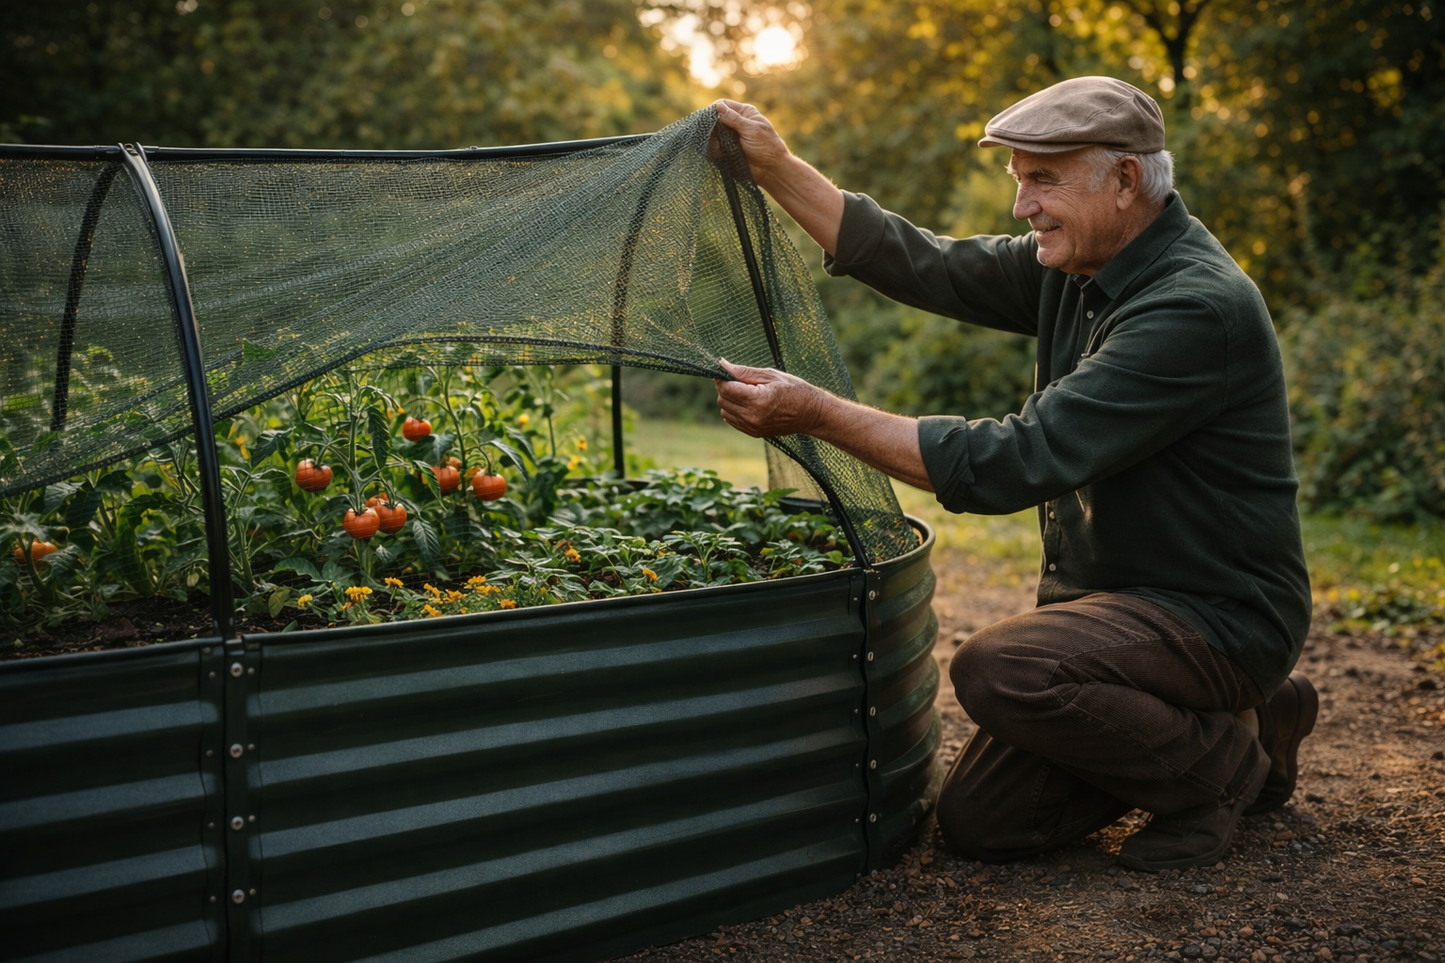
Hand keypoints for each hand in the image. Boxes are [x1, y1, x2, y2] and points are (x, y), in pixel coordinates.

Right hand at [711, 100, 791, 186]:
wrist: (771, 170)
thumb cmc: (767, 147)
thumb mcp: (751, 130)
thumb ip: (734, 119)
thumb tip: (718, 106)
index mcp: (744, 113)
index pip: (724, 105)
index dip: (715, 109)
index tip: (708, 117)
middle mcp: (736, 123)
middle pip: (716, 119)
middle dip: (712, 125)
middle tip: (712, 133)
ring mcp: (731, 137)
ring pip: (714, 134)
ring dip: (712, 139)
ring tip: (717, 145)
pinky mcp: (727, 150)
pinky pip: (715, 148)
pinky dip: (713, 150)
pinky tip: (716, 153)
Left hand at [714, 359, 828, 437]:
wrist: (812, 413)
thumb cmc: (794, 389)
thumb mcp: (770, 375)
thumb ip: (744, 372)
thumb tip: (722, 364)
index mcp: (759, 400)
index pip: (726, 389)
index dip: (721, 378)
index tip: (725, 372)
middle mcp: (754, 416)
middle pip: (723, 400)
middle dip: (726, 388)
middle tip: (741, 381)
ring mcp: (753, 427)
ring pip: (725, 411)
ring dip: (730, 400)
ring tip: (748, 393)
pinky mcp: (754, 433)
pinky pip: (733, 421)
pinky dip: (735, 411)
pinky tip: (749, 403)